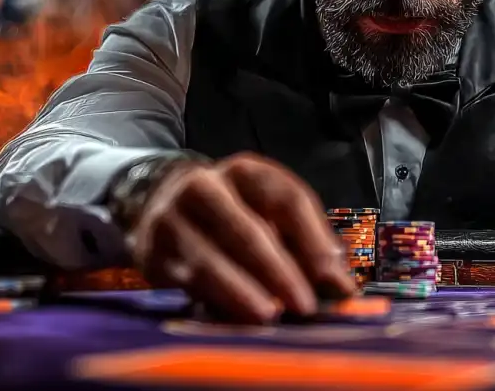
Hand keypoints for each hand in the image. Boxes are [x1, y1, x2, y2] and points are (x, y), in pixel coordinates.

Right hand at [124, 152, 353, 322]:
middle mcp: (204, 188)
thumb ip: (309, 244)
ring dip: (242, 292)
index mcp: (245, 172)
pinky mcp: (152, 256)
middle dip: (277, 272)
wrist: (161, 201)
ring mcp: (171, 221)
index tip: (333, 279)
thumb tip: (342, 289)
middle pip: (246, 230)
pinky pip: (186, 285)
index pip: (286, 200)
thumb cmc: (235, 211)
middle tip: (304, 306)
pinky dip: (214, 305)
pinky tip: (236, 323)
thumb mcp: (272, 211)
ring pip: (209, 260)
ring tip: (270, 317)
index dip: (312, 241)